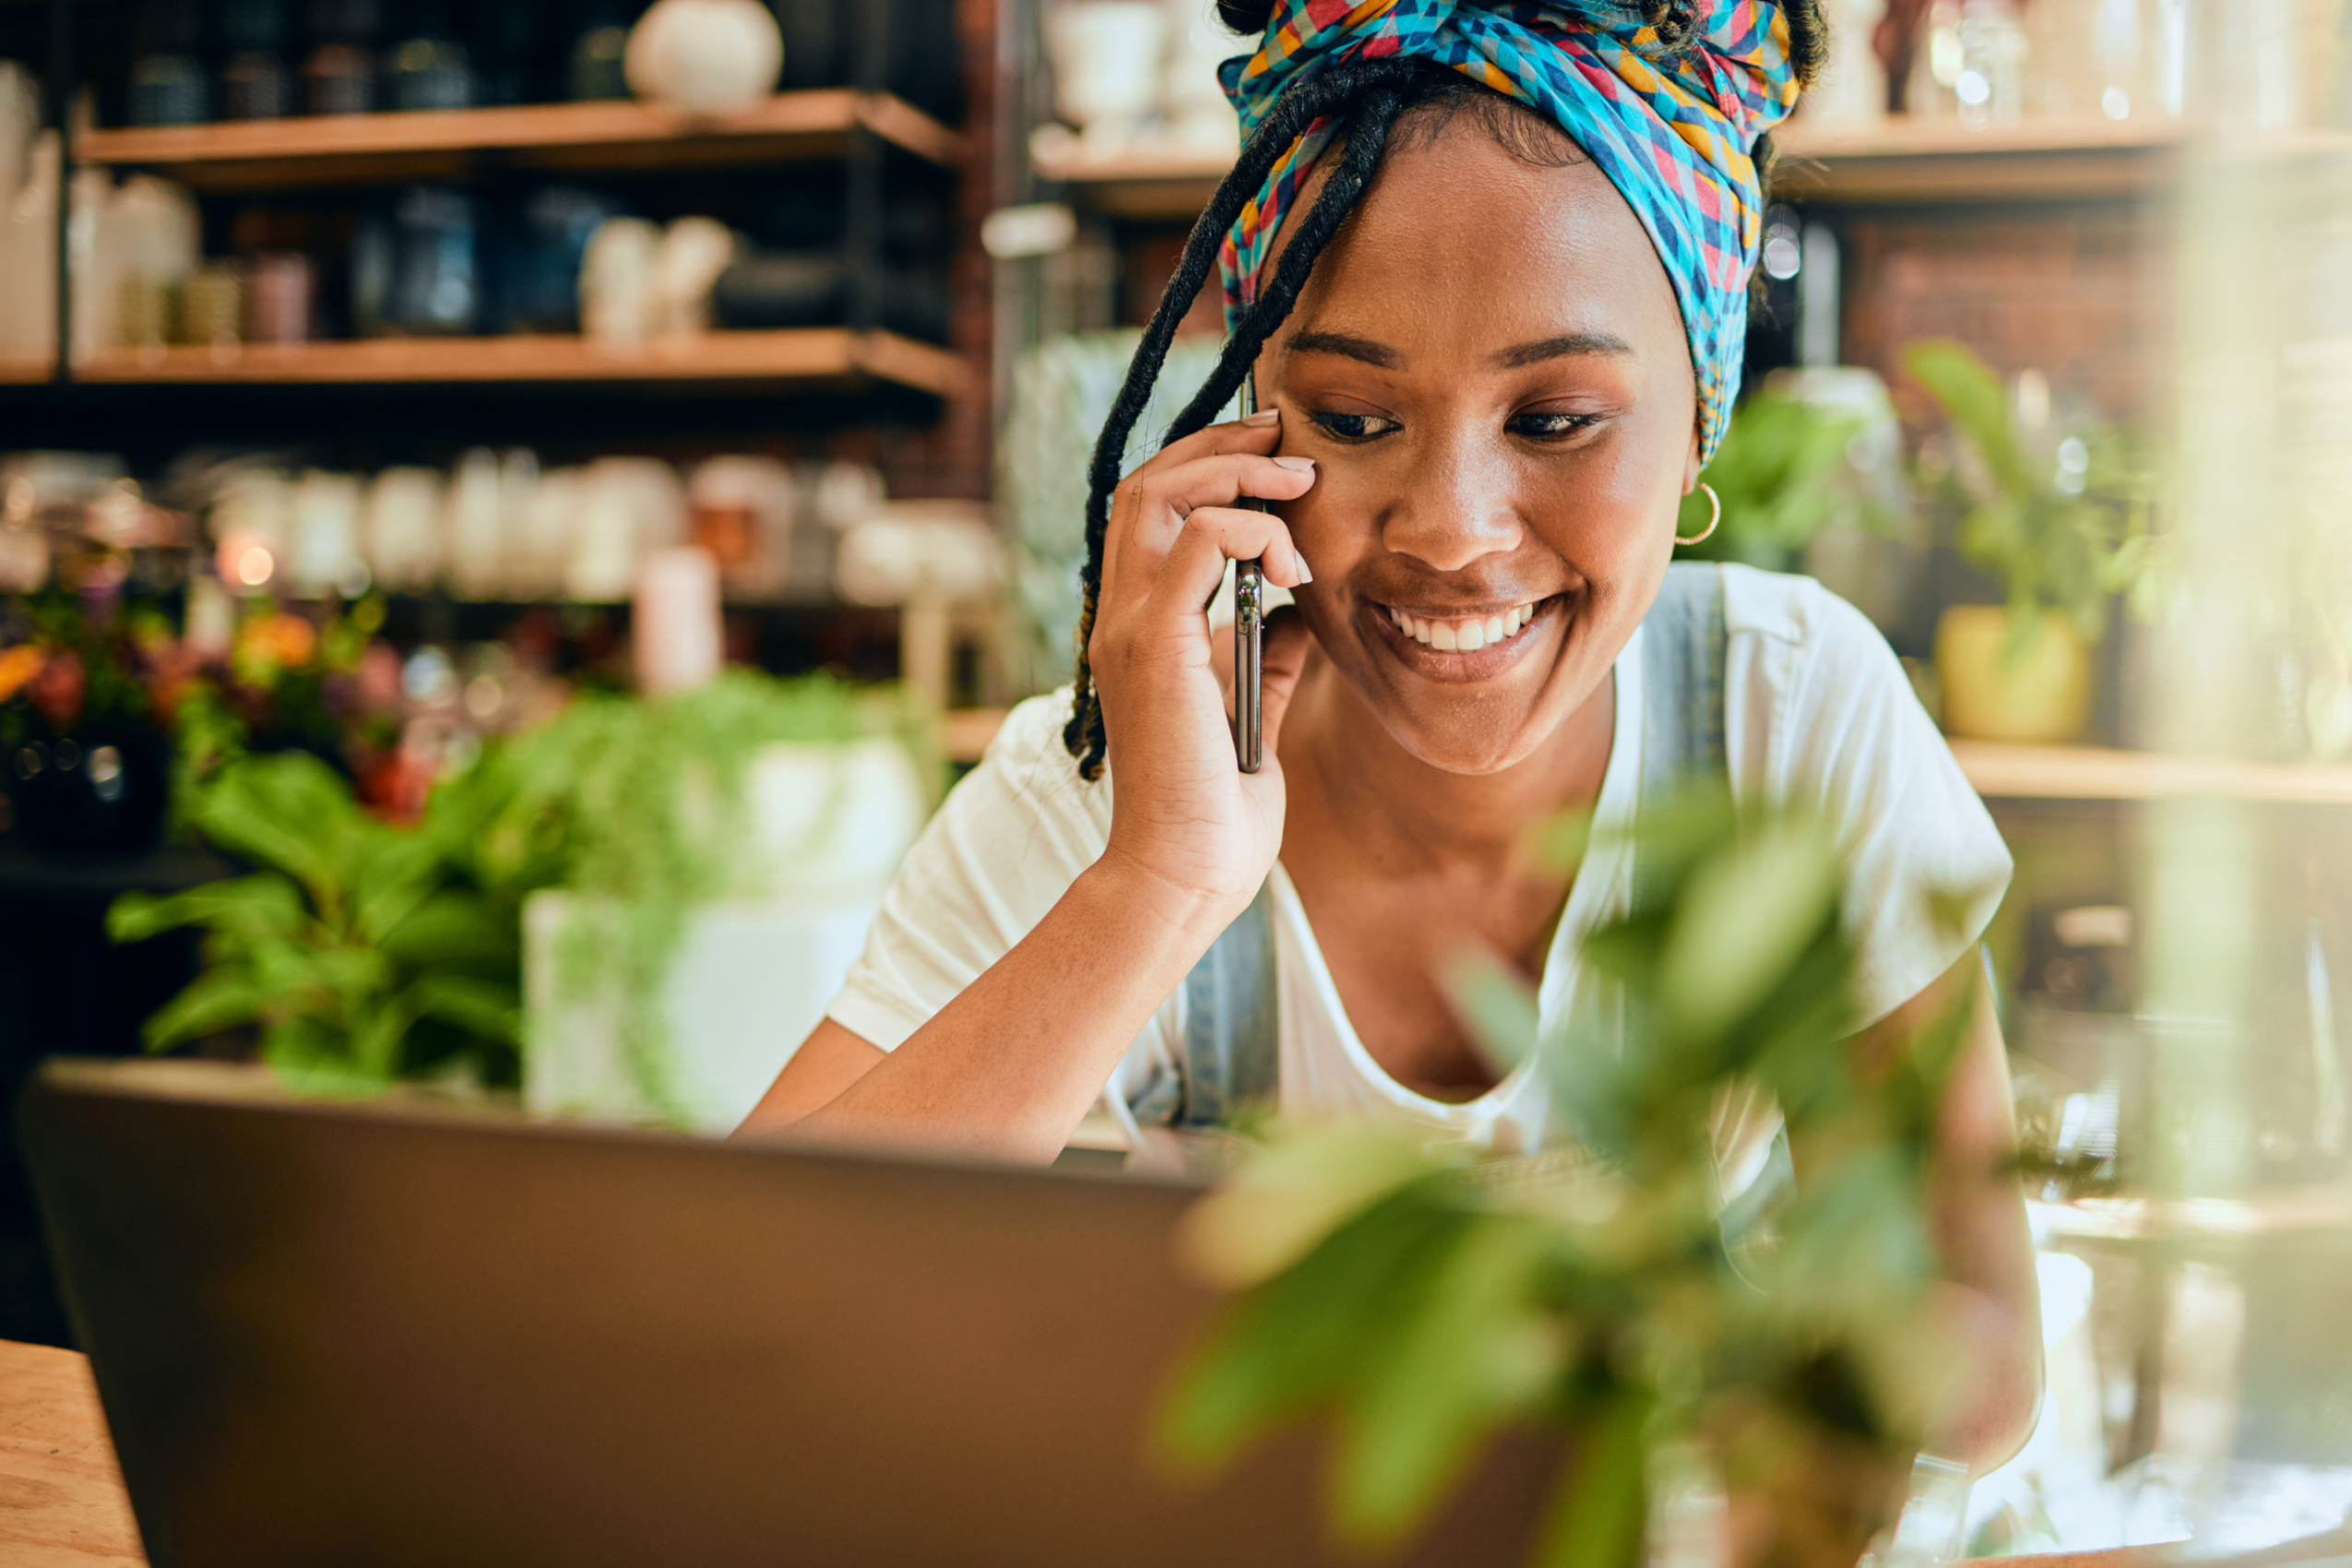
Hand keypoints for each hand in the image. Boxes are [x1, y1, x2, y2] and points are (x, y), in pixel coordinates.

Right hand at [1089, 410, 1316, 923]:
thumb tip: (1292, 612)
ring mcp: (1133, 628)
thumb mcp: (1251, 712)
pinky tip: (1291, 566)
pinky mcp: (1158, 645)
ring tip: (1299, 485)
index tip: (1276, 457)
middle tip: (1287, 437)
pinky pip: (1199, 542)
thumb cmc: (1216, 809)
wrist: (1189, 872)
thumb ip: (1263, 656)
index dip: (1208, 463)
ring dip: (1238, 471)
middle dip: (1223, 444)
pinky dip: (1251, 530)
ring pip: (1161, 492)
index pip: (1151, 510)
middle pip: (1148, 481)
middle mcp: (1122, 616)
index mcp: (1139, 627)